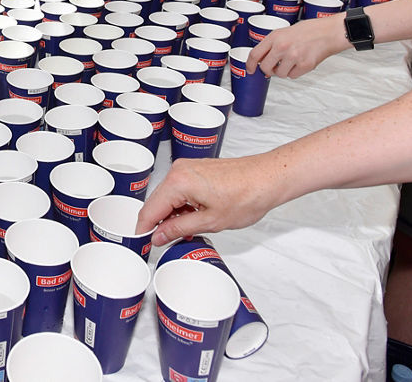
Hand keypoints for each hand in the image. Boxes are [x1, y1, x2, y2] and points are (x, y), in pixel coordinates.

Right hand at [136, 155, 283, 245]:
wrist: (268, 178)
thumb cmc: (247, 195)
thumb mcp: (210, 221)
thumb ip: (178, 229)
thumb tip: (159, 235)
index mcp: (178, 181)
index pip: (150, 209)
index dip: (144, 229)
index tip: (143, 243)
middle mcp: (179, 170)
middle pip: (156, 202)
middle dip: (157, 223)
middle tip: (163, 243)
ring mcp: (187, 167)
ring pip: (167, 196)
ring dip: (171, 214)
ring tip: (185, 232)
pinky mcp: (196, 169)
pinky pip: (179, 189)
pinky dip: (181, 205)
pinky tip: (192, 218)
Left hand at [246, 15, 348, 77]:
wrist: (329, 32)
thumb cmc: (310, 30)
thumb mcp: (286, 31)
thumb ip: (274, 43)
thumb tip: (264, 58)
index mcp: (275, 37)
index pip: (255, 54)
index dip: (250, 64)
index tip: (250, 69)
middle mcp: (282, 47)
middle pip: (265, 68)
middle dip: (268, 70)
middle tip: (274, 67)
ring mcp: (293, 57)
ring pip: (280, 74)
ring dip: (284, 71)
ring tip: (292, 61)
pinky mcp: (305, 65)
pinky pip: (293, 76)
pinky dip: (295, 72)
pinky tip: (301, 63)